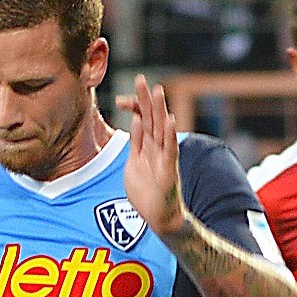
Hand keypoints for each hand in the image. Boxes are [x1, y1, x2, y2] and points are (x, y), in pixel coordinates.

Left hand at [115, 74, 187, 242]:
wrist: (159, 217)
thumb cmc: (147, 193)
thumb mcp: (135, 163)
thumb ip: (136, 142)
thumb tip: (134, 120)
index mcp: (147, 146)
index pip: (141, 120)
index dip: (134, 105)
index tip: (126, 92)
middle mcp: (157, 148)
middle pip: (151, 119)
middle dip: (145, 99)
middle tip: (141, 79)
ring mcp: (164, 158)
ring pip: (162, 129)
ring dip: (160, 110)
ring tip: (158, 92)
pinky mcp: (168, 170)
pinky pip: (170, 150)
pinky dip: (171, 135)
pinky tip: (171, 120)